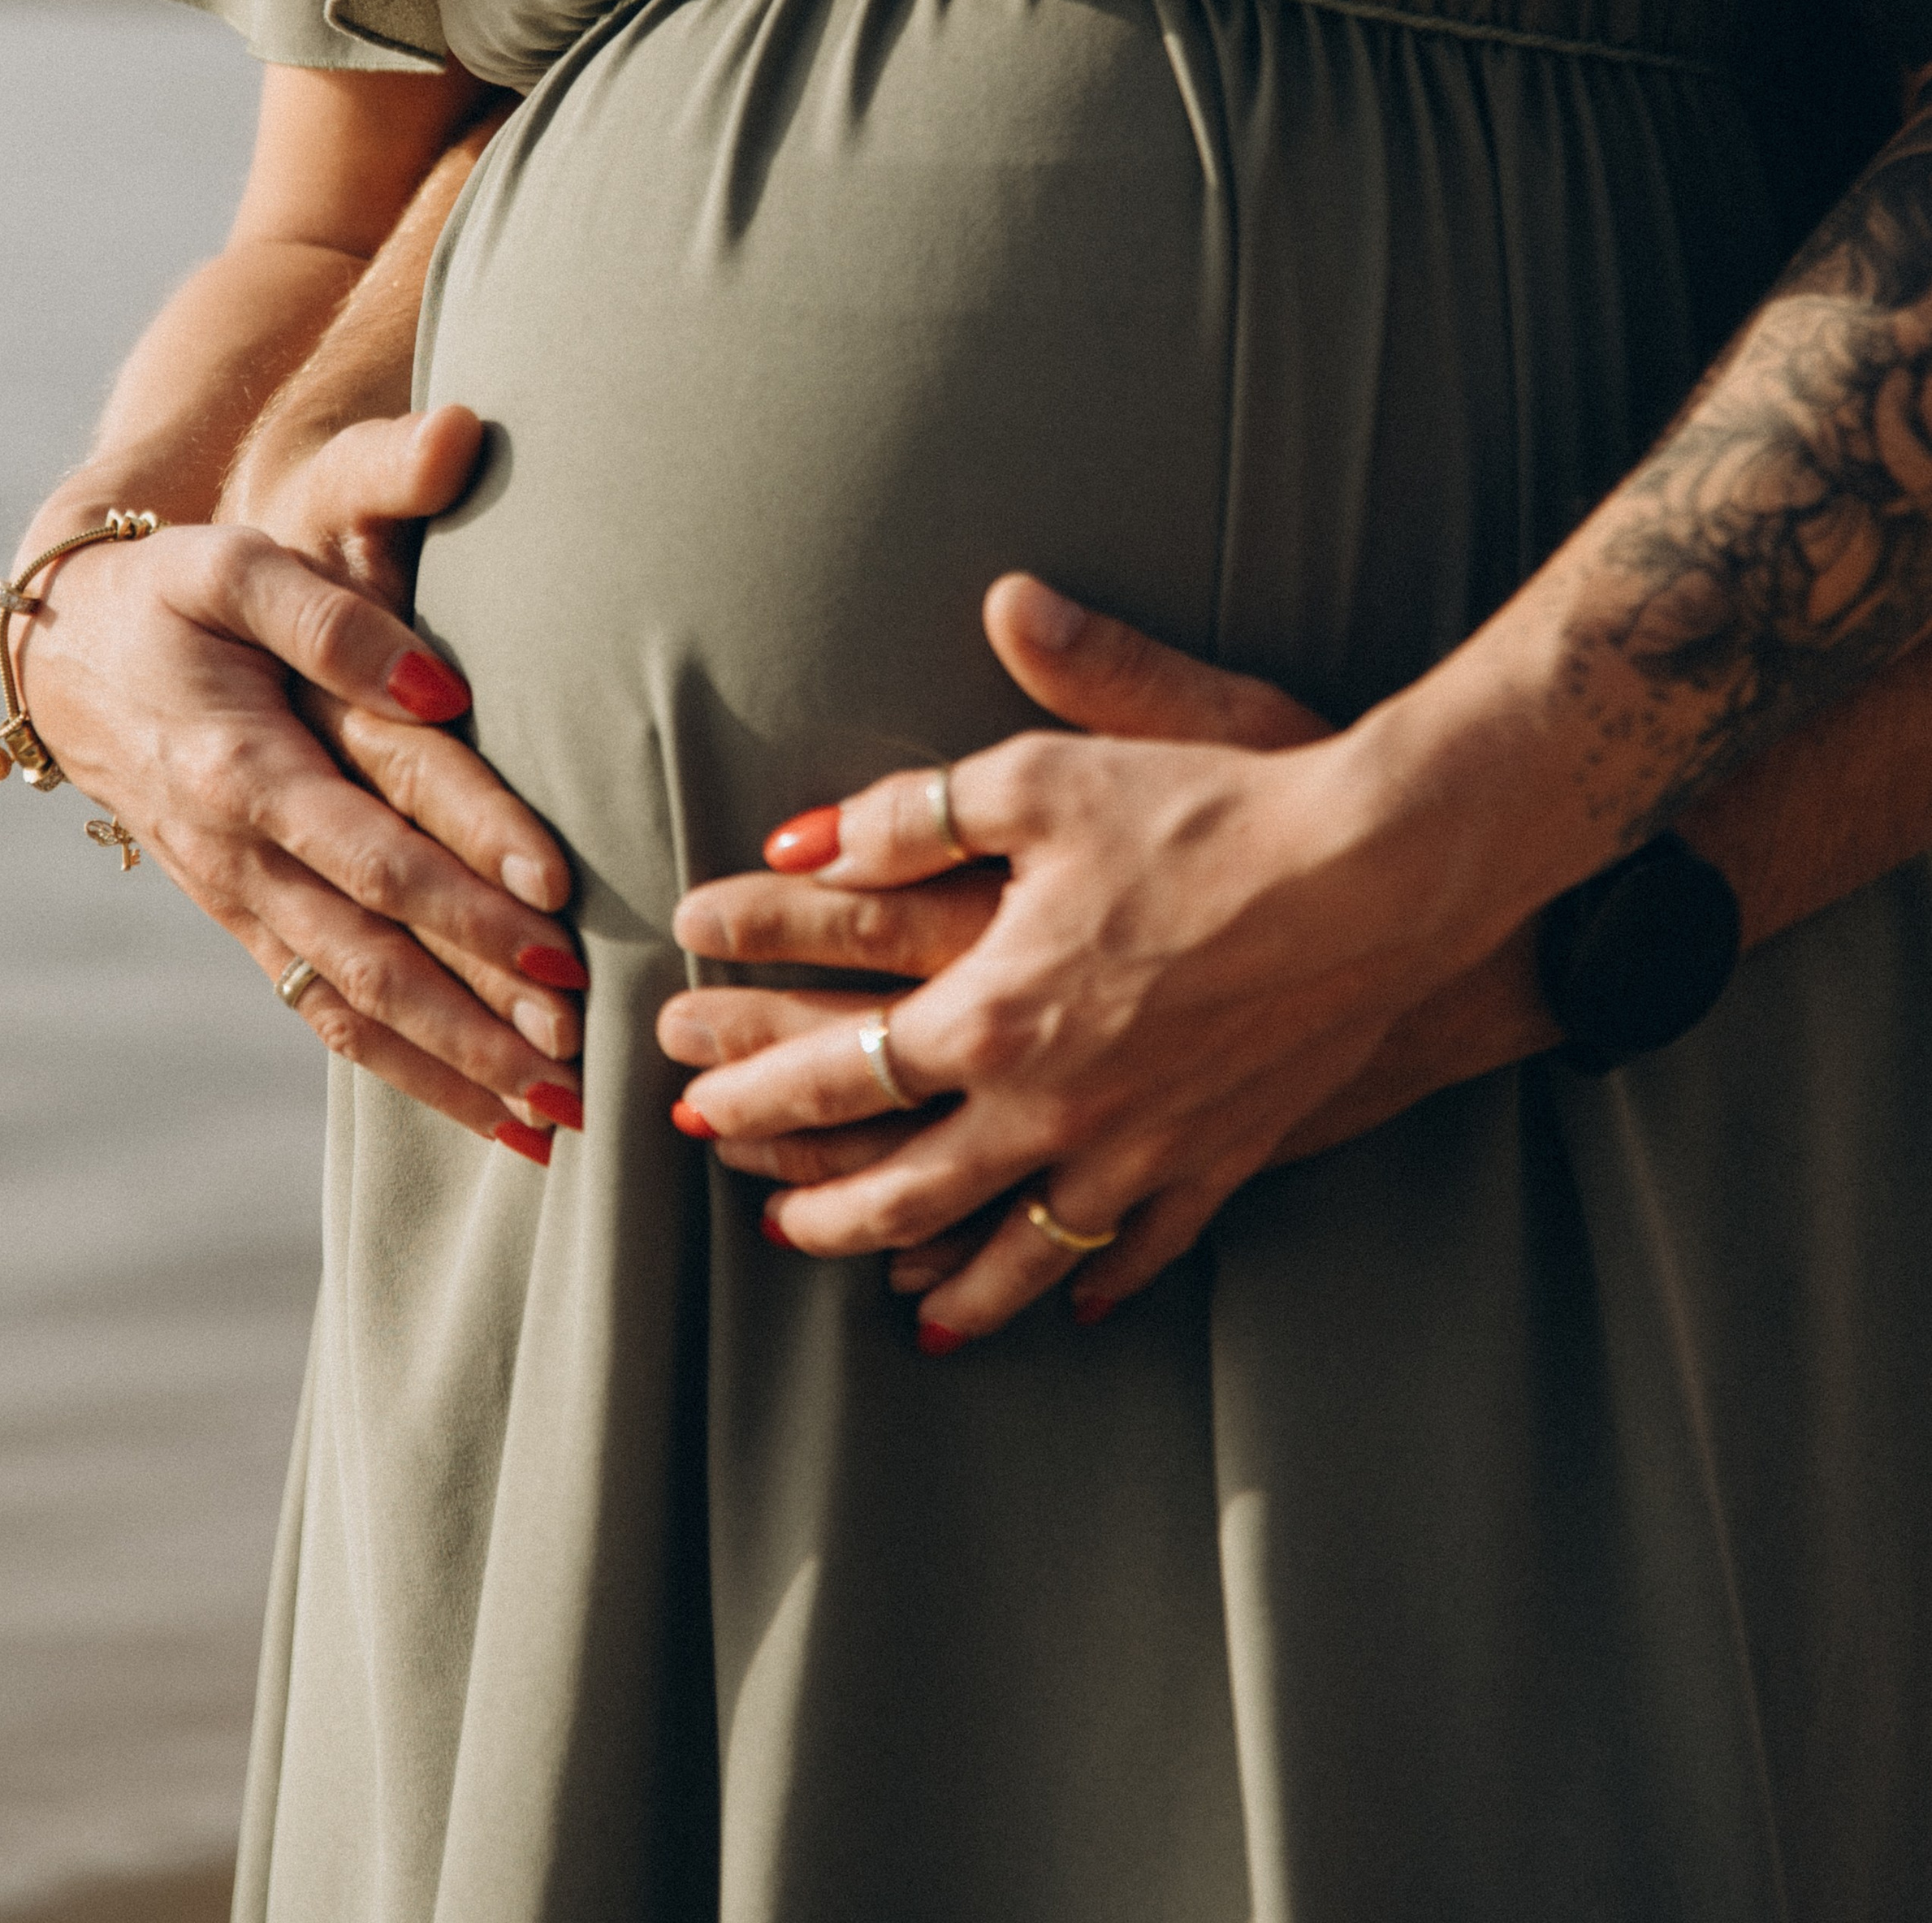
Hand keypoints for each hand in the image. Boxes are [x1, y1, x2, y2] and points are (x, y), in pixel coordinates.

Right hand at [14, 410, 587, 1163]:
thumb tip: (443, 688)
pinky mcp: (249, 924)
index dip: (467, 880)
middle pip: (377, 954)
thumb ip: (335, 621)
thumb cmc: (168, 594)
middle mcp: (244, 855)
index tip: (561, 907)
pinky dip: (410, 1070)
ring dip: (457, 1069)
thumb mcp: (233, 569)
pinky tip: (488, 1110)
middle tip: (583, 1051)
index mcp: (247, 769)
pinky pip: (329, 1015)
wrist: (64, 651)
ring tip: (558, 1118)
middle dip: (481, 1012)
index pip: (379, 841)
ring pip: (357, 1008)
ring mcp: (243, 902)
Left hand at [665, 576, 1530, 1342]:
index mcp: (989, 1011)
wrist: (1376, 872)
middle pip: (905, 1191)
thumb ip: (910, 812)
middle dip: (824, 1210)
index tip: (697, 1106)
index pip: (837, 1072)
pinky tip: (1064, 1296)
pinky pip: (1137, 1248)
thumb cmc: (1207, 807)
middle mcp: (1050, 1106)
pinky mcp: (1219, 1161)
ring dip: (941, 1278)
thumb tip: (804, 841)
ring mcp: (1138, 1150)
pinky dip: (1087, 1277)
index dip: (754, 1089)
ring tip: (894, 1291)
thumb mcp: (1042, 777)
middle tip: (773, 1219)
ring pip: (1013, 1253)